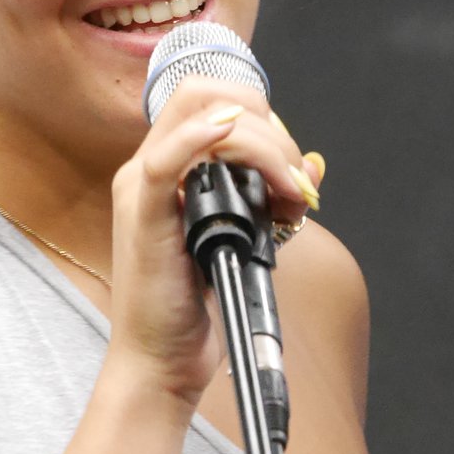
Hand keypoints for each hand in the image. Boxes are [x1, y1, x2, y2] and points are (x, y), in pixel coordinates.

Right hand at [104, 75, 323, 404]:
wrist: (164, 358)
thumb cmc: (199, 299)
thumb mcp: (248, 237)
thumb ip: (274, 199)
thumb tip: (312, 165)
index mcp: (171, 165)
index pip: (214, 99)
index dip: (263, 115)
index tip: (290, 163)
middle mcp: (151, 167)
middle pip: (206, 95)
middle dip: (269, 127)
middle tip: (295, 182)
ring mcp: (142, 189)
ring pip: (199, 117)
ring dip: (262, 145)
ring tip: (289, 194)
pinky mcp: (142, 218)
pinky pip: (163, 161)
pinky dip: (198, 138)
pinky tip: (226, 135)